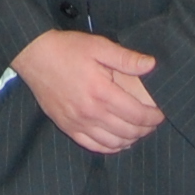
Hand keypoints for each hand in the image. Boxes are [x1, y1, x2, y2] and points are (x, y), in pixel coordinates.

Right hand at [11, 29, 163, 154]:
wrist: (34, 55)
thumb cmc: (67, 48)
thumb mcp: (98, 46)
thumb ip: (126, 58)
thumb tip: (151, 64)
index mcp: (102, 92)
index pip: (137, 115)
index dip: (153, 118)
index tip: (161, 115)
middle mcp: (91, 112)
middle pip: (128, 131)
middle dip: (145, 130)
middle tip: (152, 123)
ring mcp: (78, 122)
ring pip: (113, 143)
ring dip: (130, 140)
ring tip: (138, 131)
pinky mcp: (67, 127)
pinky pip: (94, 146)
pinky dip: (110, 148)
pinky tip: (118, 141)